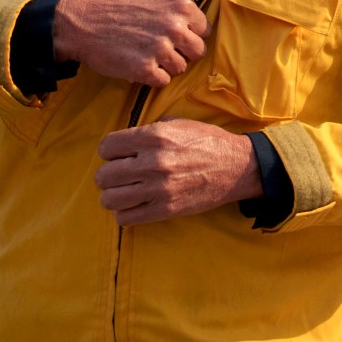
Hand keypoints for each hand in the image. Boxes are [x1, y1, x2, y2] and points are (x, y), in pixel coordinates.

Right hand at [53, 0, 210, 86]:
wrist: (84, 22)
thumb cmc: (120, 4)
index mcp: (180, 6)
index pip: (204, 29)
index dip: (189, 33)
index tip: (172, 32)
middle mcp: (174, 27)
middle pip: (197, 51)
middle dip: (182, 51)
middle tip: (160, 46)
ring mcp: (160, 49)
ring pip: (181, 68)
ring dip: (166, 65)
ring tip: (147, 54)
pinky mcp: (144, 69)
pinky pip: (163, 81)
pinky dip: (152, 77)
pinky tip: (139, 64)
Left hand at [94, 118, 257, 224]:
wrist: (237, 167)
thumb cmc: (207, 142)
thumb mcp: (178, 123)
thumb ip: (149, 129)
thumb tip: (126, 140)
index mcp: (154, 137)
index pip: (107, 147)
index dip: (109, 151)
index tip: (118, 154)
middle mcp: (152, 162)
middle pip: (104, 175)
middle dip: (108, 174)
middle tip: (120, 175)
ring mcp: (158, 189)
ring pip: (109, 199)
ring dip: (113, 195)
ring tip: (124, 191)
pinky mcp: (165, 210)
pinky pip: (125, 218)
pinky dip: (124, 213)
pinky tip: (134, 205)